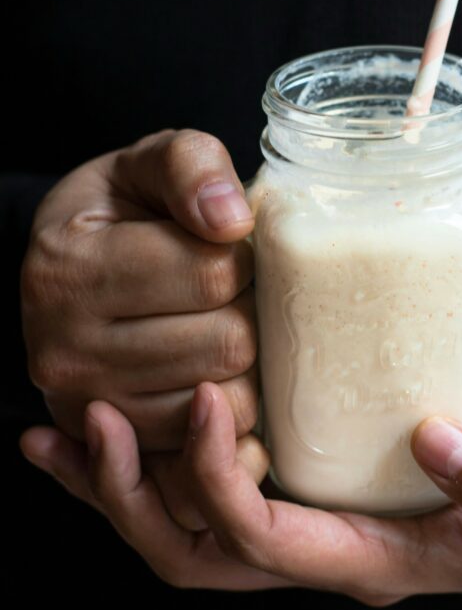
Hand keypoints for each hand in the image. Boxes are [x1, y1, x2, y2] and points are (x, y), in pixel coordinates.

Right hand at [20, 128, 259, 451]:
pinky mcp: (124, 446)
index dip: (242, 255)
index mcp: (69, 269)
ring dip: (245, 359)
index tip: (226, 244)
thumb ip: (192, 166)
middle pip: (228, 342)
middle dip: (248, 308)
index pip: (212, 273)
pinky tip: (213, 364)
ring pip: (230, 399)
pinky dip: (231, 402)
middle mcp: (65, 350)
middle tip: (230, 288)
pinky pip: (217, 439)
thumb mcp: (150, 162)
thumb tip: (232, 220)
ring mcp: (91, 409)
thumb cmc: (122, 209)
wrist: (77, 264)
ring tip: (218, 320)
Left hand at [20, 385, 461, 602]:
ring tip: (65, 425)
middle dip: (132, 497)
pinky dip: (163, 453)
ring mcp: (316, 511)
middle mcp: (329, 546)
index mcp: (376, 561)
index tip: (208, 399)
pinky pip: (220, 476)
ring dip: (125, 480)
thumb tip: (436, 443)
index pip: (265, 543)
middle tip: (86, 423)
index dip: (221, 482)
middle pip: (199, 552)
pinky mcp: (316, 468)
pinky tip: (131, 407)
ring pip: (191, 523)